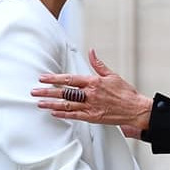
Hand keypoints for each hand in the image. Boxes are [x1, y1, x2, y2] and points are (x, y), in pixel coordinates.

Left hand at [34, 50, 153, 133]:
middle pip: (64, 92)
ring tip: (39, 103)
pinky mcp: (92, 117)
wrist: (135, 109)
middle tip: (34, 91)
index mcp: (94, 82)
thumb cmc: (125, 93)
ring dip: (51, 104)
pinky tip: (53, 113)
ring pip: (67, 105)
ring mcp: (90, 106)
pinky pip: (75, 116)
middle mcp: (90, 94)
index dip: (54, 78)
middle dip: (47, 91)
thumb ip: (98, 64)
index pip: (69, 79)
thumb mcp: (112, 75)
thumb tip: (91, 52)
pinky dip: (63, 114)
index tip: (43, 77)